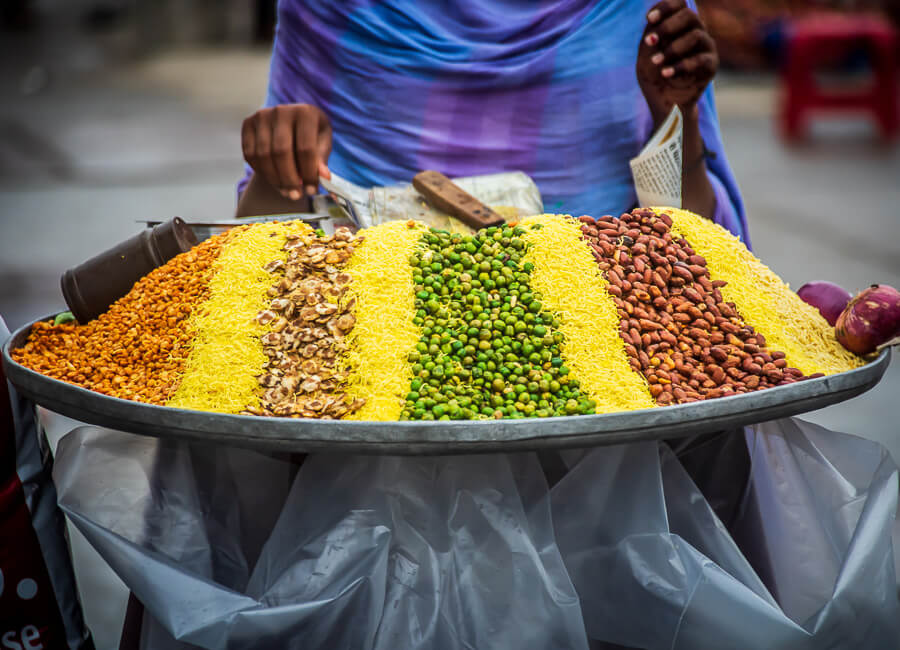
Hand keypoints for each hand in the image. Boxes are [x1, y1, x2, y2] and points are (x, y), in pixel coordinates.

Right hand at [241, 104, 331, 199]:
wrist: (292, 122)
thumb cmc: (311, 135)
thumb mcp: (323, 144)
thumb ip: (321, 160)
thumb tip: (323, 177)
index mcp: (306, 113)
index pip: (305, 148)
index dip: (308, 173)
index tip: (310, 191)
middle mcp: (281, 110)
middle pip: (281, 152)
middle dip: (288, 179)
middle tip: (295, 195)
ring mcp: (262, 115)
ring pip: (263, 155)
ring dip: (274, 179)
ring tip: (285, 191)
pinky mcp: (248, 123)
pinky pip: (250, 154)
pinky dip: (261, 171)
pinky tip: (273, 178)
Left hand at [636, 0, 717, 124]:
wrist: (664, 103)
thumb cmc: (654, 75)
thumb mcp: (646, 53)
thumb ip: (651, 34)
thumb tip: (654, 19)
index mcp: (680, 26)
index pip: (680, 4)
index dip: (665, 7)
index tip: (649, 19)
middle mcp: (696, 32)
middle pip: (689, 15)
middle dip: (667, 27)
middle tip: (650, 41)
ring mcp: (706, 48)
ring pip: (695, 36)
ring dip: (671, 49)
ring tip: (656, 62)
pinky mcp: (711, 66)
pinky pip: (701, 60)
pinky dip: (681, 66)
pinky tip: (666, 73)